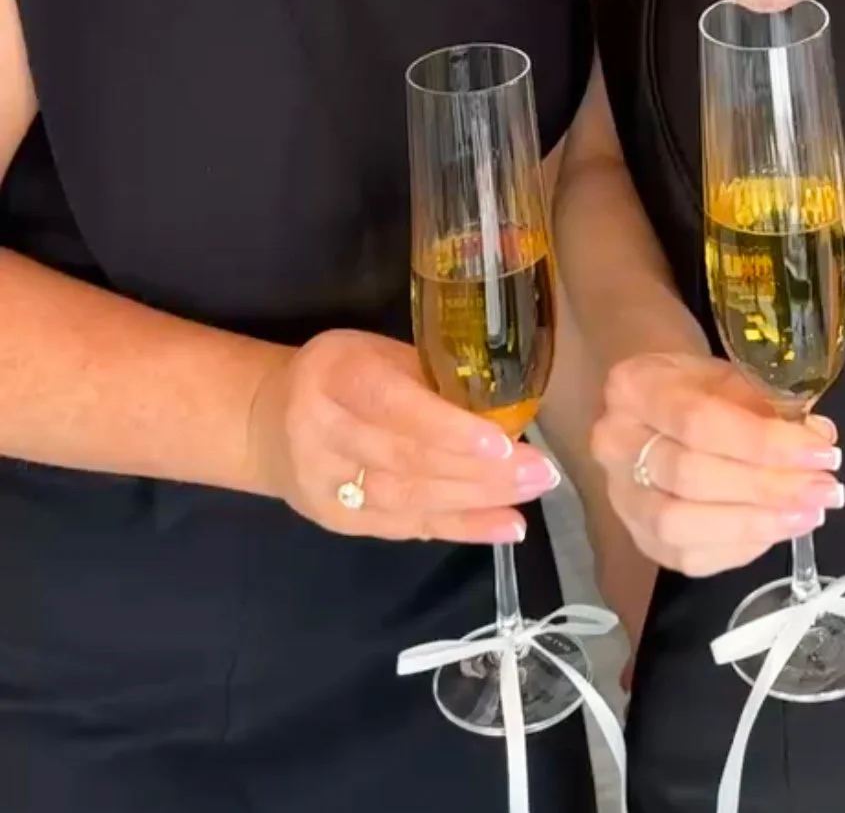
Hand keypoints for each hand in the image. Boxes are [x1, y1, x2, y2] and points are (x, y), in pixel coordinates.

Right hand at [246, 329, 558, 541]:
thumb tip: (504, 397)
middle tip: (539, 470)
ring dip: (478, 500)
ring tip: (531, 492)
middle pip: (407, 459)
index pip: (392, 404)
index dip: (446, 427)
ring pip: (410, 498)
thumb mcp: (373, 352)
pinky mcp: (341, 522)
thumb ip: (426, 375)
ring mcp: (328, 485)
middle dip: (479, 470)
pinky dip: (462, 529)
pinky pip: (408, 528)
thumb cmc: (339, 375)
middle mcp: (324, 432)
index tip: (501, 440)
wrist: (267, 422)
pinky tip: (507, 526)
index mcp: (335, 375)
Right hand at [592, 352, 844, 577]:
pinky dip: (741, 547)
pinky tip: (780, 528)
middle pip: (691, 477)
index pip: (699, 421)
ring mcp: (621, 497)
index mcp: (633, 388)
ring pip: (682, 526)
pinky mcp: (639, 538)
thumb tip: (819, 437)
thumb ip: (771, 405)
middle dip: (768, 487)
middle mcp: (613, 444)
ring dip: (756, 523)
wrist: (656, 407)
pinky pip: (689, 558)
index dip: (764, 443)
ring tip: (810, 514)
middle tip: (825, 489)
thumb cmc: (699, 387)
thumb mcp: (730, 376)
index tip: (822, 452)